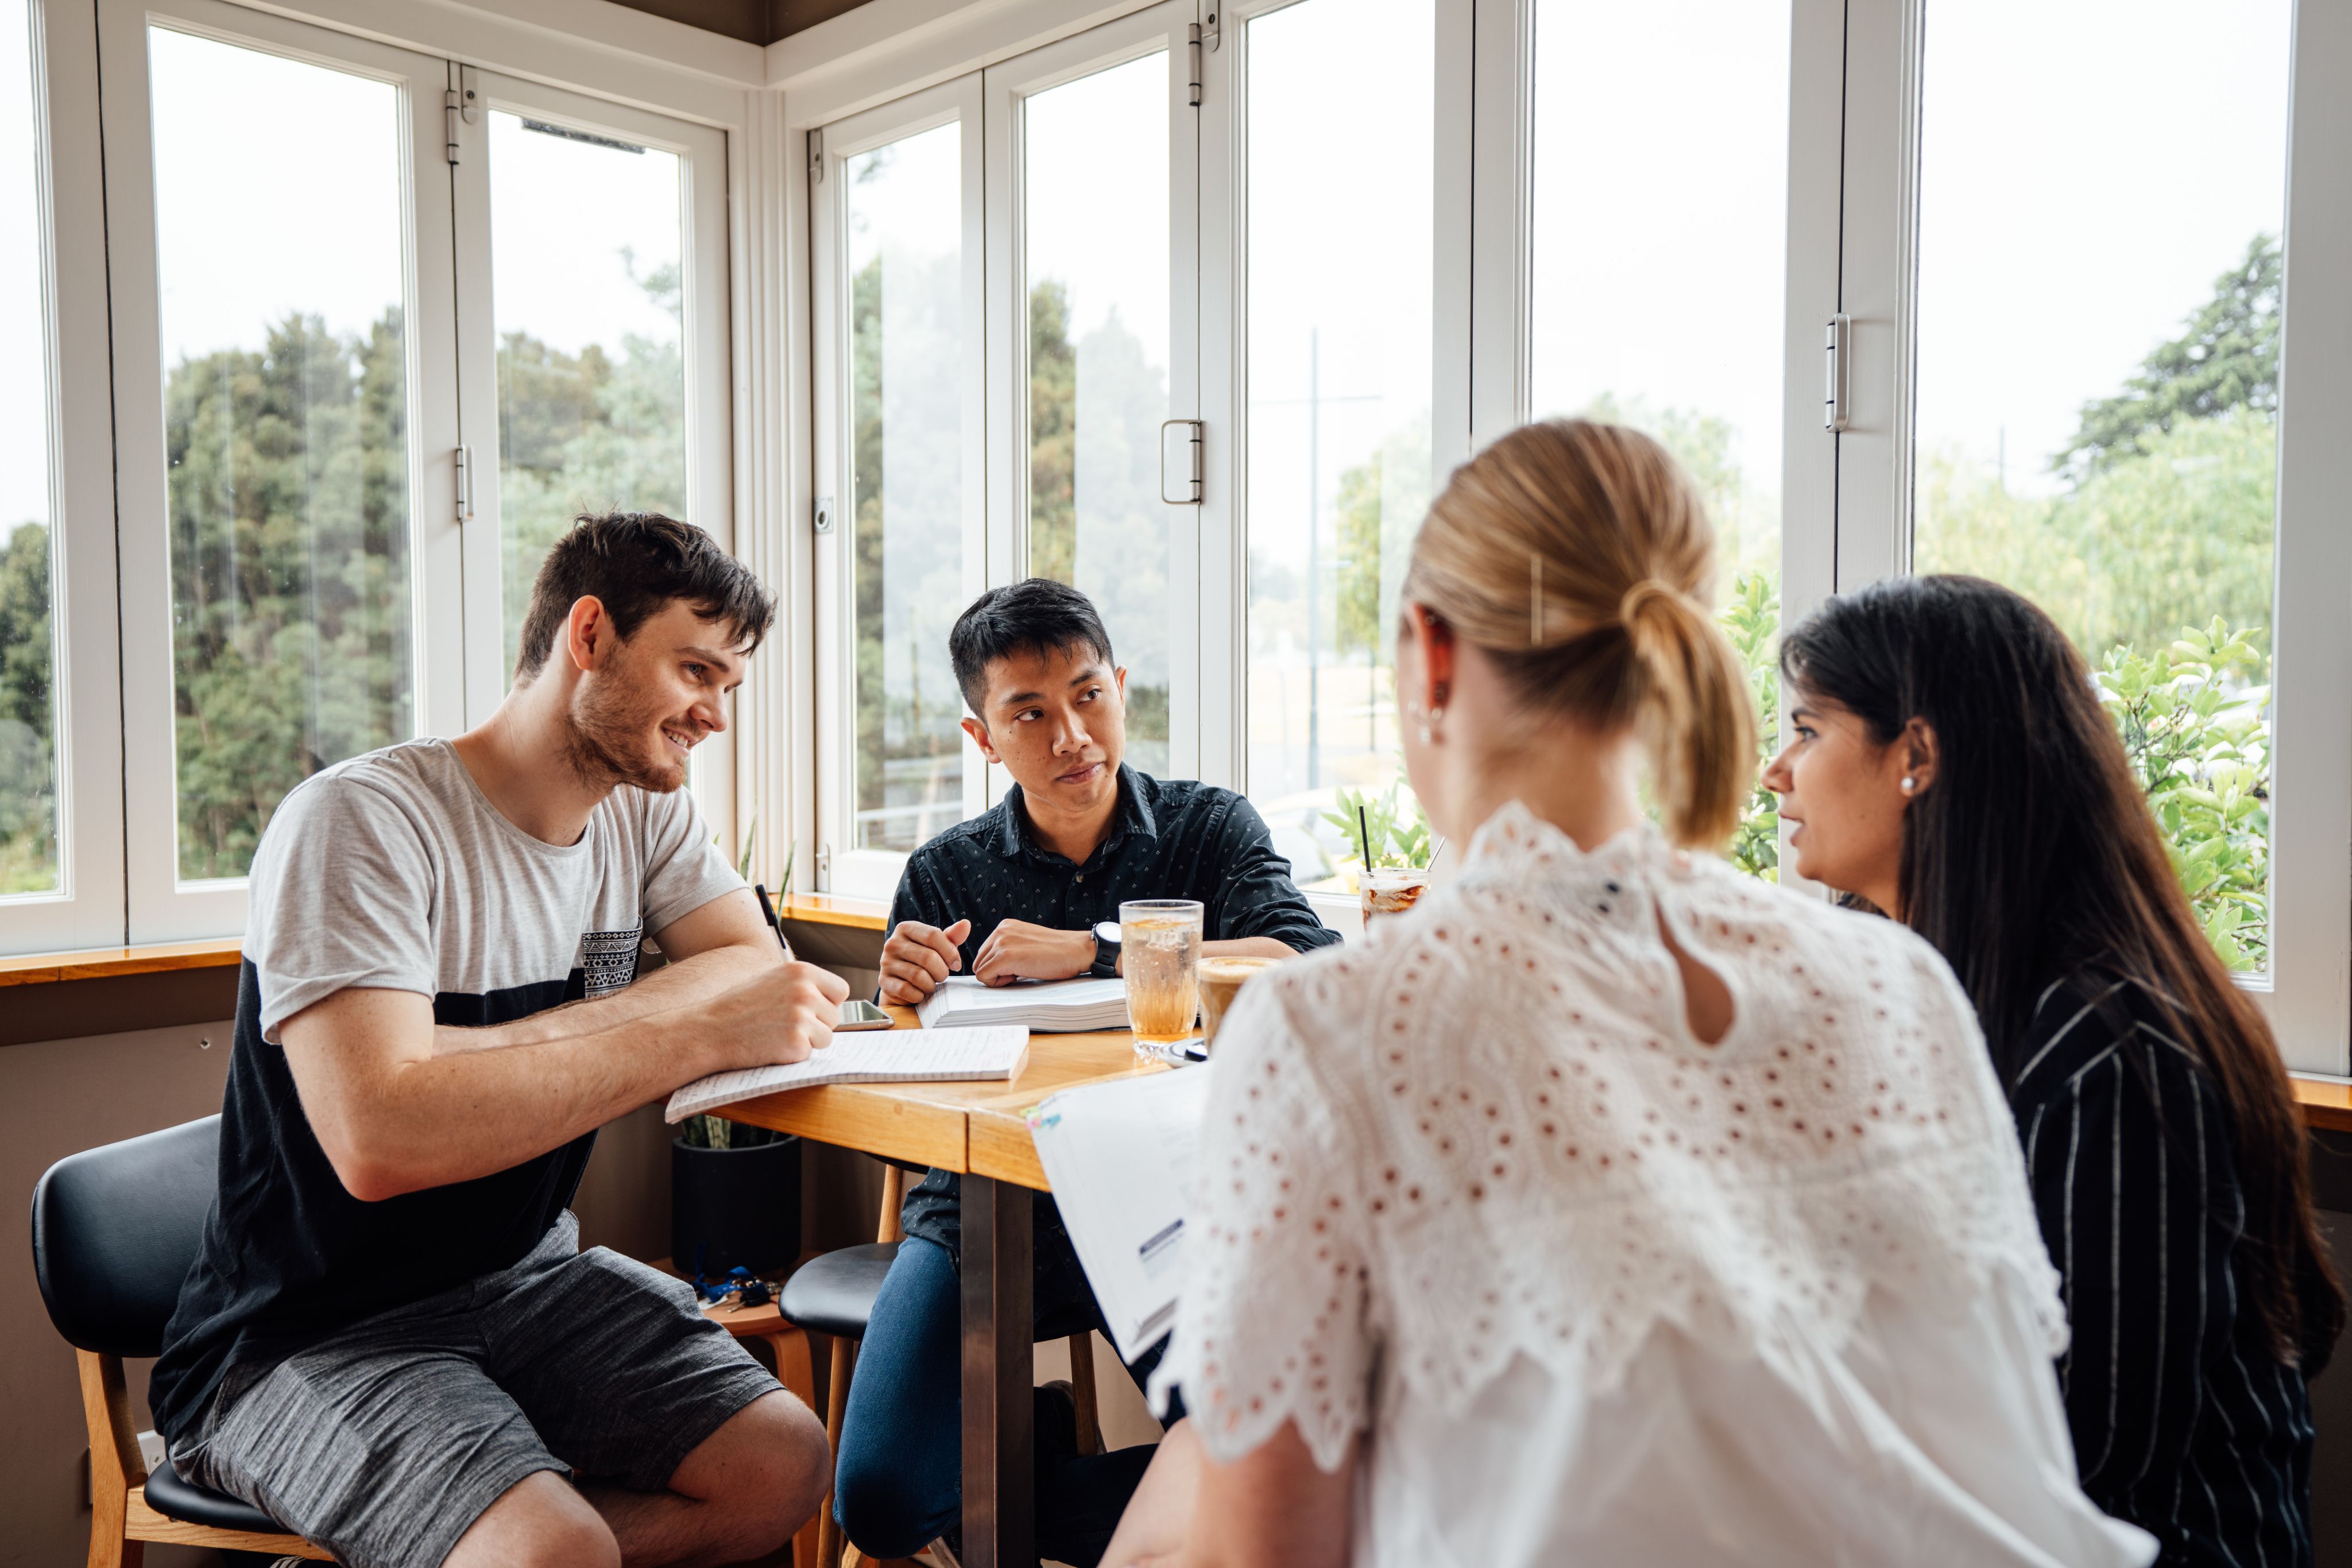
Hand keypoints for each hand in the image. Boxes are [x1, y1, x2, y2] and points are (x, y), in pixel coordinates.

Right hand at [704, 960, 849, 1069]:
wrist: (710, 1030)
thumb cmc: (739, 1008)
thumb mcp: (772, 981)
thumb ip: (802, 986)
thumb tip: (831, 1000)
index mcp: (801, 971)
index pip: (840, 990)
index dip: (827, 1004)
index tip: (811, 1011)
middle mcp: (805, 990)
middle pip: (835, 1016)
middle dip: (816, 1025)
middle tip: (785, 1026)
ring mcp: (802, 1016)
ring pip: (827, 1037)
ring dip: (808, 1041)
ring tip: (778, 1035)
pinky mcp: (796, 1041)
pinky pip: (810, 1053)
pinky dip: (794, 1055)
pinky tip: (772, 1046)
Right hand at [880, 918, 971, 1003]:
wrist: (901, 979)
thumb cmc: (923, 959)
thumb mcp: (938, 945)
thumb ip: (952, 936)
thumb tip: (966, 924)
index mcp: (906, 928)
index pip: (933, 935)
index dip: (950, 952)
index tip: (956, 964)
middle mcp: (892, 943)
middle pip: (928, 957)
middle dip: (942, 971)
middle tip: (942, 976)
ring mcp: (886, 962)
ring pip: (918, 976)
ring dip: (931, 985)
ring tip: (932, 984)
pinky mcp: (883, 981)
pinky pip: (906, 990)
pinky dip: (919, 995)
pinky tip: (920, 993)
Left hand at [972, 920, 1095, 985]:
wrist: (1077, 951)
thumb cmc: (1057, 953)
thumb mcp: (1027, 943)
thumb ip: (1009, 949)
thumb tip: (990, 969)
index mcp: (1005, 926)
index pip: (984, 953)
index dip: (998, 966)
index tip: (1019, 966)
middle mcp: (1000, 930)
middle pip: (979, 961)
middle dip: (995, 972)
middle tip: (1020, 971)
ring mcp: (1001, 942)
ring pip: (980, 970)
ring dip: (998, 977)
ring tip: (1022, 971)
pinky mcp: (1004, 957)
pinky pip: (984, 978)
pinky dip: (999, 983)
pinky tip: (1019, 976)